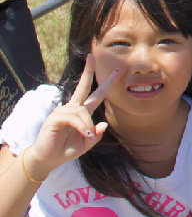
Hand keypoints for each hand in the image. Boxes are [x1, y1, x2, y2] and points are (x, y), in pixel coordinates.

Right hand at [25, 55, 117, 179]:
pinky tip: (84, 133)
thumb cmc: (65, 150)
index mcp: (81, 112)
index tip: (117, 71)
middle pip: (83, 86)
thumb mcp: (85, 144)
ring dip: (88, 125)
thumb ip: (95, 135)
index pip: (96, 94)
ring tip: (87, 136)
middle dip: (88, 71)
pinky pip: (73, 117)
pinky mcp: (55, 117)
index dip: (107, 83)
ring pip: (82, 111)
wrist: (48, 160)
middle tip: (92, 56)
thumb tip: (104, 124)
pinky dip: (81, 125)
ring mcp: (63, 111)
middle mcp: (72, 108)